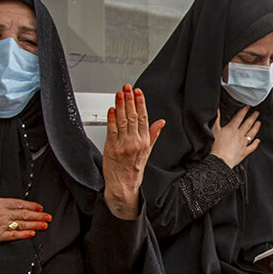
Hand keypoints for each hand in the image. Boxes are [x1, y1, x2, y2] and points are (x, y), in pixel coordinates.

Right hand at [0, 170, 50, 250]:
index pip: (18, 203)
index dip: (31, 205)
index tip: (40, 207)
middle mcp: (0, 214)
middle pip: (23, 214)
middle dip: (38, 216)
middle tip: (48, 217)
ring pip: (21, 225)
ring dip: (35, 225)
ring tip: (45, 225)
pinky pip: (12, 236)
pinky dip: (23, 235)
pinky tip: (32, 234)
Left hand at [102, 84, 164, 219]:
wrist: (123, 185)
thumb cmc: (134, 169)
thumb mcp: (147, 151)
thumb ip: (153, 134)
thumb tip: (161, 122)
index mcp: (144, 141)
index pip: (143, 117)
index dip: (140, 103)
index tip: (138, 92)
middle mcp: (134, 142)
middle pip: (133, 117)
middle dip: (130, 100)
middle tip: (127, 88)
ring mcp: (123, 145)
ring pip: (123, 121)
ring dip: (121, 105)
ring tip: (120, 94)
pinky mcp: (111, 148)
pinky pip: (111, 130)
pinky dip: (111, 119)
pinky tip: (112, 109)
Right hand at [210, 107, 259, 168]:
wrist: (220, 160)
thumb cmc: (216, 146)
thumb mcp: (214, 130)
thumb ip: (216, 119)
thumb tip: (217, 110)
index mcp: (232, 128)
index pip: (239, 117)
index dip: (244, 111)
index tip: (248, 107)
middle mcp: (239, 135)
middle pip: (247, 124)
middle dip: (253, 117)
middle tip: (257, 113)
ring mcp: (243, 143)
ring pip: (251, 134)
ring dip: (256, 128)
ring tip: (259, 123)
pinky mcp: (244, 152)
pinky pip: (251, 147)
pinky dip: (255, 143)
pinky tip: (258, 141)